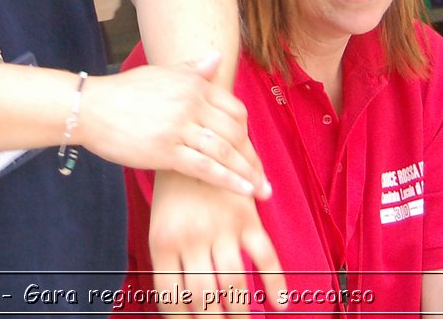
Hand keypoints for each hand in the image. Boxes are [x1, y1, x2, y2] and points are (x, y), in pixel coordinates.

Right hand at [78, 51, 269, 197]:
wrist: (90, 107)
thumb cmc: (124, 92)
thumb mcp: (161, 74)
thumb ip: (192, 69)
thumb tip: (217, 57)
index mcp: (193, 85)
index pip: (234, 110)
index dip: (246, 133)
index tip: (250, 150)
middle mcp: (192, 104)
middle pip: (235, 133)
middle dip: (252, 158)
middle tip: (264, 178)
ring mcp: (180, 127)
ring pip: (225, 152)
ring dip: (247, 173)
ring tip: (261, 190)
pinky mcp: (167, 151)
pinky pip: (206, 168)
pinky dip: (228, 180)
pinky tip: (243, 191)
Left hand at [147, 171, 284, 314]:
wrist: (192, 140)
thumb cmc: (174, 191)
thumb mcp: (162, 224)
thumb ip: (170, 262)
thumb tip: (181, 308)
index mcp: (162, 242)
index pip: (171, 297)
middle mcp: (190, 238)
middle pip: (204, 298)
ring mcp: (220, 228)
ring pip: (235, 285)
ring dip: (243, 315)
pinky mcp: (246, 216)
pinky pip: (265, 256)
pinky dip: (275, 282)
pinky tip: (280, 303)